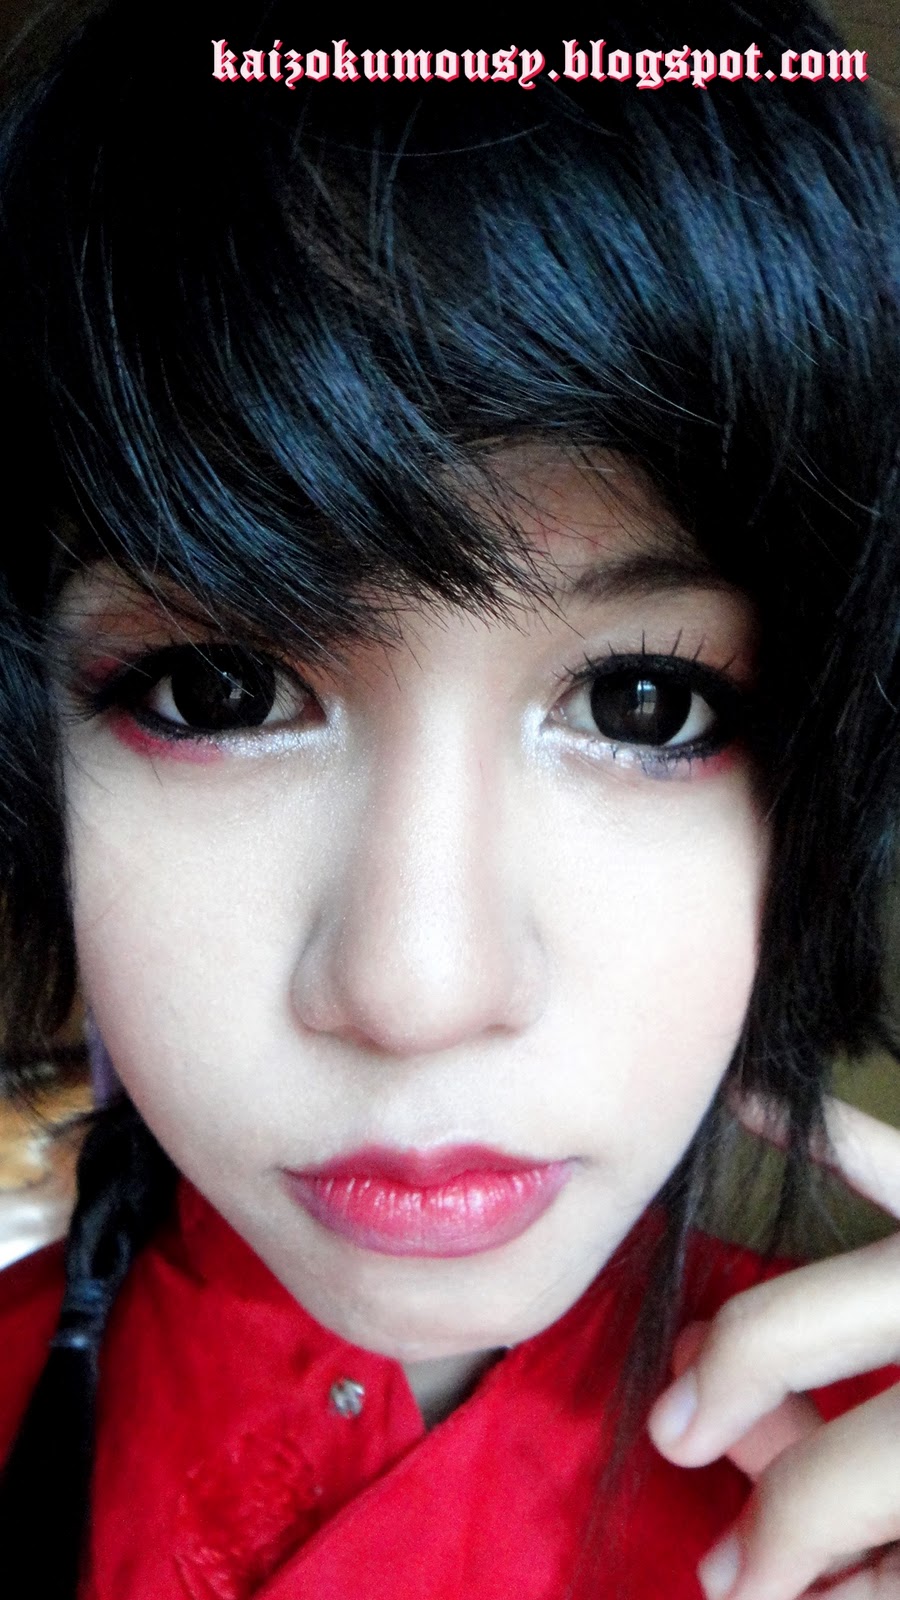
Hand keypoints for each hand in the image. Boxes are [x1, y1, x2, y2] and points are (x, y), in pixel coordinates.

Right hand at [647, 1094, 899, 1599]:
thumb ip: (872, 1579)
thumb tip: (741, 1575)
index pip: (825, 1506)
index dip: (773, 1568)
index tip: (735, 1586)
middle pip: (803, 1374)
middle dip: (728, 1418)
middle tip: (677, 1440)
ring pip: (829, 1286)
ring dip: (747, 1336)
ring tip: (694, 1365)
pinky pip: (890, 1160)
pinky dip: (818, 1132)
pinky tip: (745, 1102)